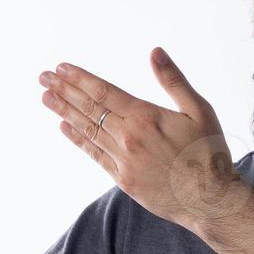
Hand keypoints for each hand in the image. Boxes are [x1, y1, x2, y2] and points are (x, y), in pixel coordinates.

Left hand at [39, 47, 250, 230]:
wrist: (210, 200)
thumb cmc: (209, 153)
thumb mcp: (199, 110)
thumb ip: (173, 81)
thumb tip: (155, 52)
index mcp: (145, 117)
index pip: (104, 91)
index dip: (80, 78)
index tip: (61, 68)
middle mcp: (128, 137)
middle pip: (89, 108)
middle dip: (64, 90)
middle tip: (43, 77)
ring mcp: (123, 160)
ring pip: (87, 130)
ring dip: (65, 112)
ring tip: (46, 97)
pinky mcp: (123, 179)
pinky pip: (94, 155)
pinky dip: (78, 140)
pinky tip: (64, 127)